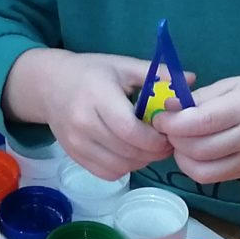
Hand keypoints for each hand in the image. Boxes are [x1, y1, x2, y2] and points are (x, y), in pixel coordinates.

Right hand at [4, 50, 171, 180]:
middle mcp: (83, 122)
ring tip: (148, 147)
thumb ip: (156, 74)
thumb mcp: (122, 65)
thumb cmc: (90, 72)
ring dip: (140, 161)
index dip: (155, 139)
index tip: (169, 134)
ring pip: (119, 166)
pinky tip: (129, 153)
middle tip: (165, 142)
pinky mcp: (73, 156)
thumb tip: (192, 80)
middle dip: (153, 151)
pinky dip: (124, 168)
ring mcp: (75, 143)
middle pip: (127, 151)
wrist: (48, 85)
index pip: (129, 129)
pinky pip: (106, 173)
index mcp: (97, 96)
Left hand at [156, 76, 239, 183]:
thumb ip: (200, 97)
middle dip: (173, 138)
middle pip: (198, 147)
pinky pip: (210, 177)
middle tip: (167, 128)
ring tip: (178, 140)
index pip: (202, 121)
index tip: (160, 118)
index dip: (173, 123)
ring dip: (180, 155)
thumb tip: (168, 108)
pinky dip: (192, 167)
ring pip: (201, 167)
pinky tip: (191, 153)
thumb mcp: (232, 85)